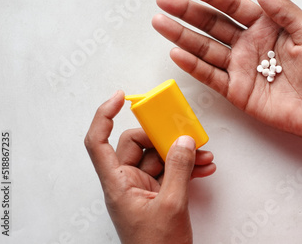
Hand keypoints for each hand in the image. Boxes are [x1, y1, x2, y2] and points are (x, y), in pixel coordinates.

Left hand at [84, 91, 215, 243]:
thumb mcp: (171, 204)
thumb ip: (178, 168)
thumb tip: (183, 140)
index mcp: (117, 184)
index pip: (97, 142)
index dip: (104, 115)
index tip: (119, 97)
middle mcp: (126, 182)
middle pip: (136, 144)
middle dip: (162, 137)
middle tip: (183, 134)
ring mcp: (142, 187)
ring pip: (158, 156)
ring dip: (181, 153)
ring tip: (203, 155)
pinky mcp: (157, 193)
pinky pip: (170, 170)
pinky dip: (186, 166)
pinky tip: (203, 167)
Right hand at [152, 0, 301, 142]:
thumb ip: (283, 9)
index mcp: (265, 26)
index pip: (233, 5)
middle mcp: (248, 44)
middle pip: (212, 24)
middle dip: (187, 11)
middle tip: (164, 0)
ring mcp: (240, 67)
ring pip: (205, 48)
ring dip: (182, 36)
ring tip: (159, 22)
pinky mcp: (236, 90)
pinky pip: (210, 75)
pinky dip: (193, 65)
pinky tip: (176, 52)